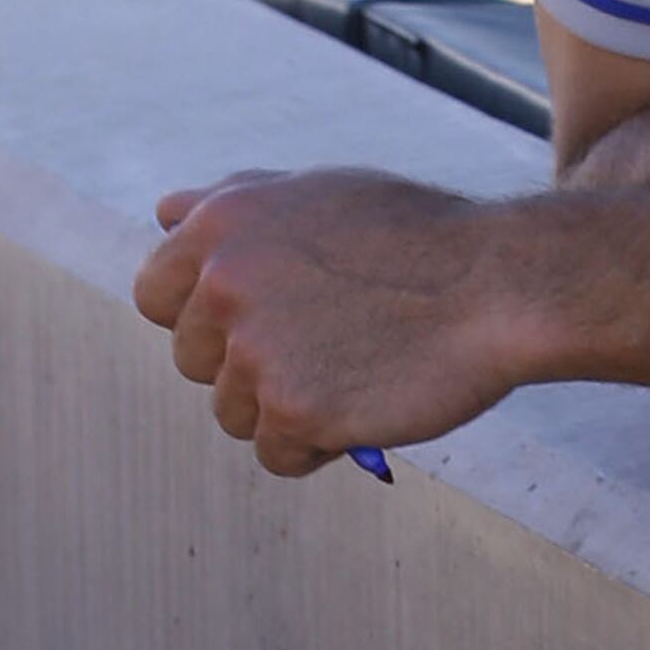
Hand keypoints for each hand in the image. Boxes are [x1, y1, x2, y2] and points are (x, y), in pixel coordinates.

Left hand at [139, 170, 538, 473]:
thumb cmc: (416, 238)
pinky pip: (277, 455)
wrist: (495, 286)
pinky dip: (316, 446)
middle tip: (322, 346)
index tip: (252, 322)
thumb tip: (164, 214)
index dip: (201, 316)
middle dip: (245, 365)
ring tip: (351, 374)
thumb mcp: (317, 194)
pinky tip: (363, 408)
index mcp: (220, 224)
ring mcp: (254, 351)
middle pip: (191, 361)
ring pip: (232, 414)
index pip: (154, 294)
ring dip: (283, 409)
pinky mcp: (292, 410)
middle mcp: (223, 284)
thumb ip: (235, 203)